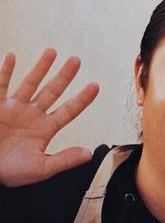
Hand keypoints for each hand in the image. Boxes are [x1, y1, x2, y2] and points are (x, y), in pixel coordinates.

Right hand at [0, 50, 99, 187]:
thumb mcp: (41, 168)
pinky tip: (11, 56)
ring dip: (40, 67)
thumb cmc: (10, 172)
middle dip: (64, 76)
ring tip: (52, 51)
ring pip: (30, 83)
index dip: (82, 99)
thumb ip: (64, 159)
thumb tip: (89, 154)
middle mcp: (31, 115)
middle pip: (52, 91)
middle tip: (77, 60)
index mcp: (45, 129)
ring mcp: (13, 108)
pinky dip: (5, 71)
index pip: (68, 111)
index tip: (96, 85)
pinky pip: (0, 85)